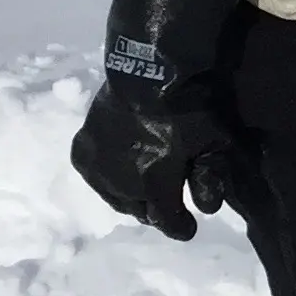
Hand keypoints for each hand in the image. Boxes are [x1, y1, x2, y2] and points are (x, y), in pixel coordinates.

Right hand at [71, 91, 240, 240]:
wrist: (146, 68)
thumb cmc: (187, 106)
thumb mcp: (214, 141)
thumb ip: (211, 177)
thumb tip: (206, 209)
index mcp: (153, 185)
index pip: (167, 223)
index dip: (180, 226)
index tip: (188, 226)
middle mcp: (119, 183)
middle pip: (140, 210)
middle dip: (155, 208)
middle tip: (166, 197)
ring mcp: (97, 167)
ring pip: (116, 197)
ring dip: (131, 195)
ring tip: (144, 182)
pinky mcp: (81, 150)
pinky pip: (97, 177)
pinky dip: (110, 177)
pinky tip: (122, 166)